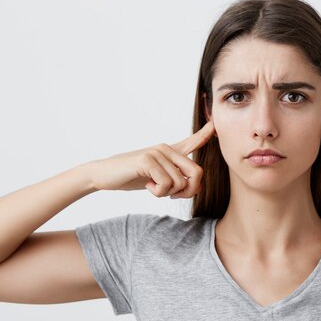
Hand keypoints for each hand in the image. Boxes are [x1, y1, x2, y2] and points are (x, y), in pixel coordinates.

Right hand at [83, 120, 215, 198]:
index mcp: (171, 152)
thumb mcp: (159, 178)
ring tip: (151, 186)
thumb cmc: (133, 177)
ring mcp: (157, 152)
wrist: (104, 175)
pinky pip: (166, 184)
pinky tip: (145, 184)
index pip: (193, 141)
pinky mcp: (147, 160)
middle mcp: (167, 148)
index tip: (216, 124)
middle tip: (172, 195)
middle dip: (189, 191)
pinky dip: (156, 192)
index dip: (206, 134)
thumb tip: (196, 187)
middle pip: (196, 173)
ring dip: (166, 193)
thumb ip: (177, 180)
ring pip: (180, 182)